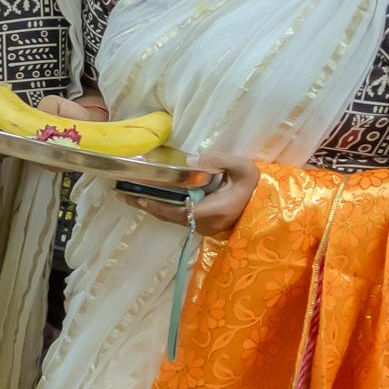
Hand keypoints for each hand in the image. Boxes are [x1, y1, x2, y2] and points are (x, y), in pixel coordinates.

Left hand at [132, 161, 255, 233]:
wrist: (266, 205)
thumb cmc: (255, 187)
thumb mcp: (244, 168)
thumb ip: (220, 161)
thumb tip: (191, 161)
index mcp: (214, 211)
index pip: (177, 210)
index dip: (156, 205)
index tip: (136, 197)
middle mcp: (205, 224)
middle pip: (169, 216)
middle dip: (146, 205)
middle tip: (122, 194)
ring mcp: (204, 227)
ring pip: (173, 218)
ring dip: (152, 207)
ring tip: (129, 196)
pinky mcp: (203, 226)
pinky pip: (179, 218)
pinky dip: (163, 209)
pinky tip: (150, 199)